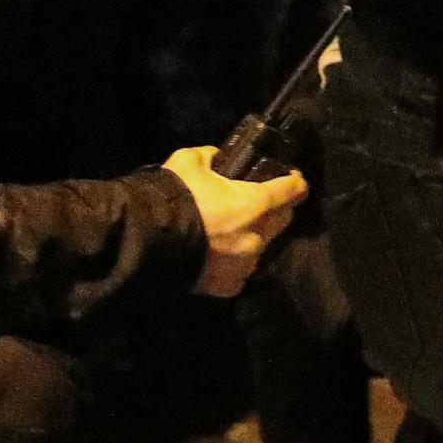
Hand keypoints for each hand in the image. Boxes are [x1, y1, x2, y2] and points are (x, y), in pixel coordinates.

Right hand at [162, 148, 308, 298]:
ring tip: (229, 231)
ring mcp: (245, 265)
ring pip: (262, 247)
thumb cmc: (175, 199)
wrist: (148, 244)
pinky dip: (234, 262)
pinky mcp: (229, 286)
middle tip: (255, 201)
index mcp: (256, 205)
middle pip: (282, 219)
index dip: (295, 181)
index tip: (290, 178)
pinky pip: (241, 272)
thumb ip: (210, 156)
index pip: (294, 190)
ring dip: (253, 237)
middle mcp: (258, 237)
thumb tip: (216, 157)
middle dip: (275, 208)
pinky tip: (218, 254)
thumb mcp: (190, 161)